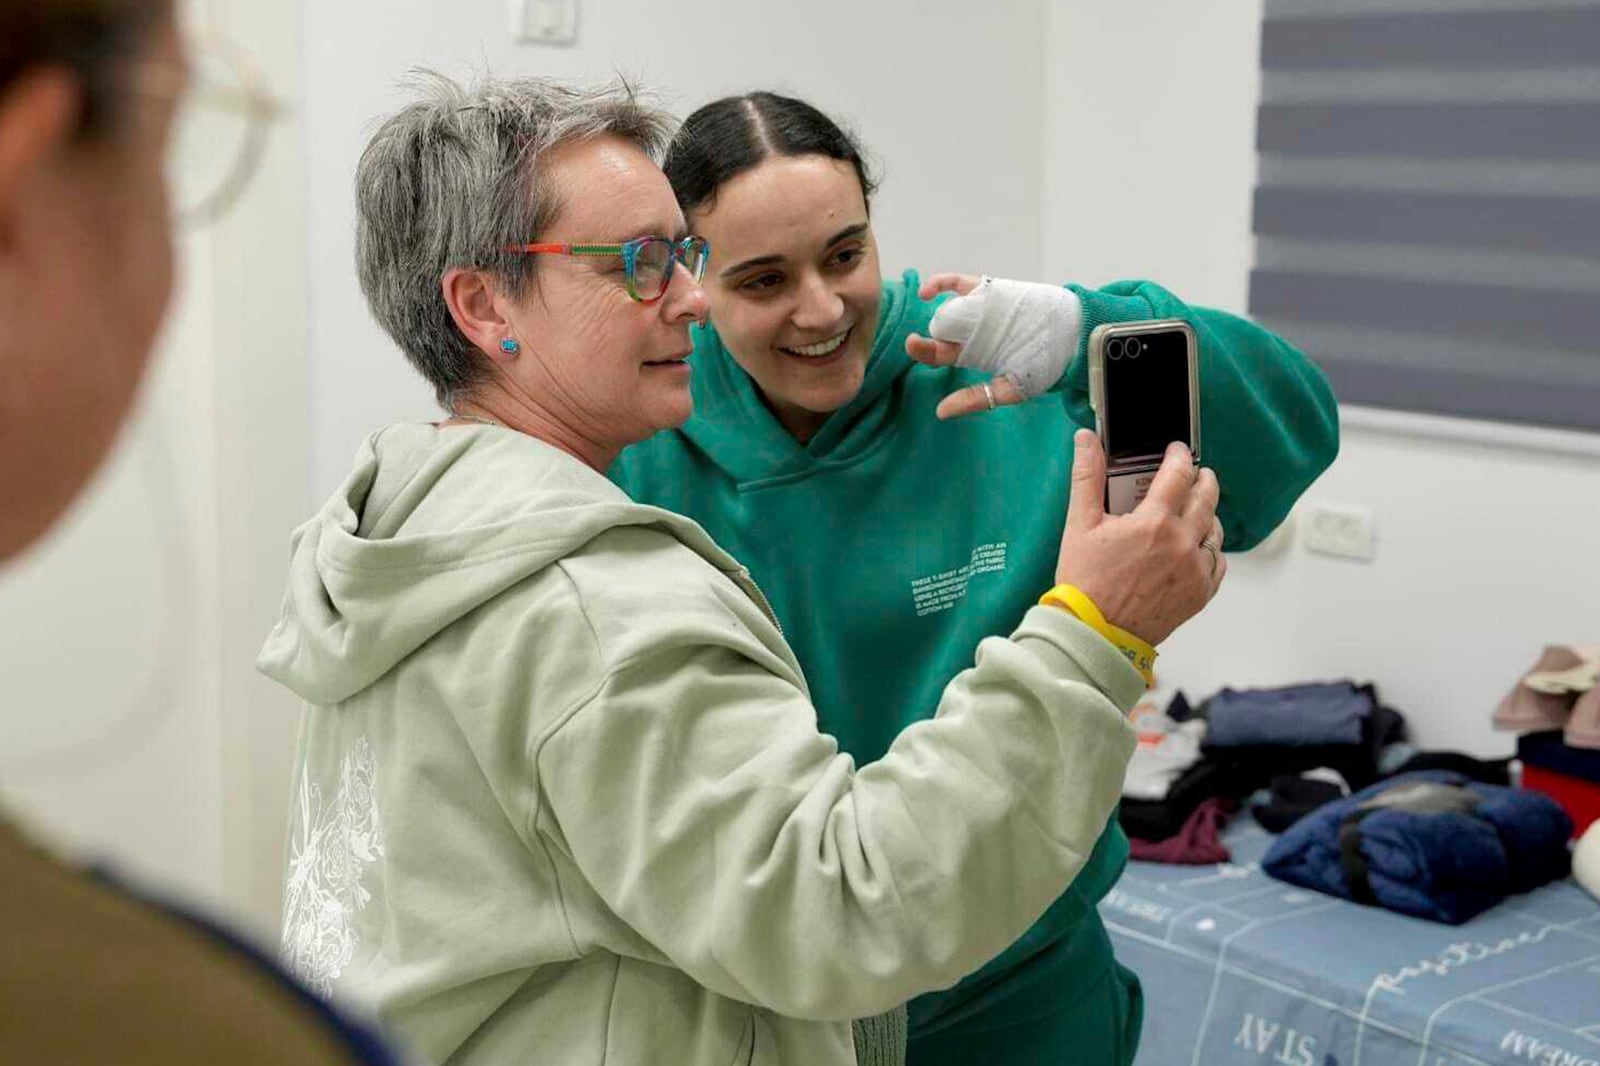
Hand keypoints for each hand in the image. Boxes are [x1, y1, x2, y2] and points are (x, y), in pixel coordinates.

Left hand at [905, 272, 1082, 419]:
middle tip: (914, 342)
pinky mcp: (989, 290)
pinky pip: (959, 284)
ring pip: (947, 307)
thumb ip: (977, 399)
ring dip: (933, 311)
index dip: (924, 351)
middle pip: (939, 331)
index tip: (913, 347)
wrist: (1074, 335)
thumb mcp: (1011, 389)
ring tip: (927, 316)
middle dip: (925, 337)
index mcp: (974, 354)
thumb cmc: (1046, 365)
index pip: (940, 354)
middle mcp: (972, 331)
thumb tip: (941, 412)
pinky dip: (940, 283)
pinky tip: (927, 291)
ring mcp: (979, 309)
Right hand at [1054, 430, 1224, 645]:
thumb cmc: (1085, 583)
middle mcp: (1181, 543)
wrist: (1095, 633)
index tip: (1177, 451)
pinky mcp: (1200, 593)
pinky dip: (1210, 550)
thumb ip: (1087, 477)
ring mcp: (1195, 570)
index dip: (1179, 456)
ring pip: (1215, 529)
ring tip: (1193, 511)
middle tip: (1194, 474)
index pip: (1179, 473)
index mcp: (1154, 522)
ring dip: (1207, 514)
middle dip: (1202, 478)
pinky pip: (1218, 563)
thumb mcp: (1079, 525)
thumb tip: (1087, 441)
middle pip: (1207, 496)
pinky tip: (1195, 548)